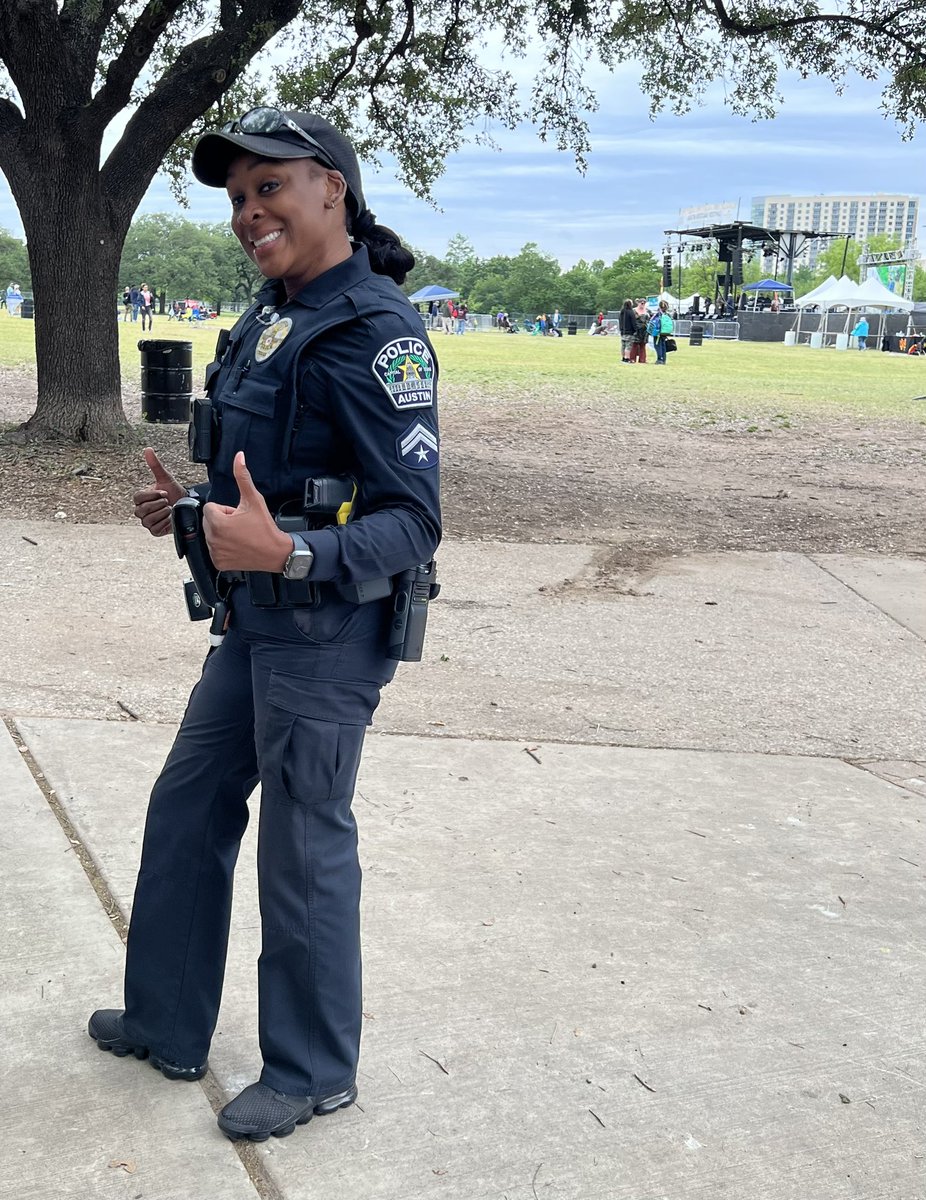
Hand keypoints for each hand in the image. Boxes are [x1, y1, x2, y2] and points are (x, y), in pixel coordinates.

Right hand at [133, 448, 186, 536]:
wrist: (187, 506)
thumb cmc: (175, 492)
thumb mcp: (166, 478)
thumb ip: (155, 465)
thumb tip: (148, 450)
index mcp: (141, 498)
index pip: (137, 498)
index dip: (152, 495)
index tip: (164, 492)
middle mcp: (141, 510)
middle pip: (142, 510)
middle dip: (158, 504)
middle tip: (168, 501)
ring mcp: (147, 521)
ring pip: (148, 520)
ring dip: (162, 513)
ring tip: (170, 509)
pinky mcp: (154, 531)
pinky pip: (155, 528)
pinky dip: (164, 523)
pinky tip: (170, 518)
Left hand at [203, 452, 292, 571]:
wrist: (276, 553)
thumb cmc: (265, 528)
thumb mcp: (254, 499)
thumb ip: (243, 477)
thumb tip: (239, 457)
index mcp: (218, 522)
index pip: (211, 508)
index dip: (226, 510)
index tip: (239, 516)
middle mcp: (213, 539)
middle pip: (209, 521)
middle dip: (223, 522)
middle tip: (241, 527)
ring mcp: (215, 552)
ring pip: (211, 535)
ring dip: (222, 534)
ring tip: (240, 537)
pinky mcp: (218, 563)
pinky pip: (214, 550)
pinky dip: (223, 548)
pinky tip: (237, 547)